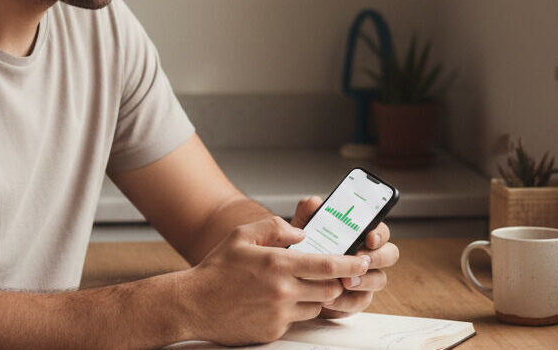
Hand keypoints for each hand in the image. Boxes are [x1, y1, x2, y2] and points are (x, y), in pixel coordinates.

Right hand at [184, 215, 370, 345]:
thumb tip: (301, 233)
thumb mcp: (242, 235)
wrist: (194, 304)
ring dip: (315, 295)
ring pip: (316, 305)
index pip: (327, 265)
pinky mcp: (273, 331)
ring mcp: (279, 314)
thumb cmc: (217, 268)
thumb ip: (275, 227)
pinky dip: (295, 310)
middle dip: (335, 281)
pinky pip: (297, 320)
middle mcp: (283, 291)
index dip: (350, 263)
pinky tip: (275, 301)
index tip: (363, 260)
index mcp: (278, 263)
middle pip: (329, 288)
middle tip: (330, 273)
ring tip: (295, 285)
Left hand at [290, 195, 399, 317]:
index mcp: (360, 234)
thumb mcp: (302, 228)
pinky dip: (345, 302)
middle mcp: (368, 255)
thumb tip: (315, 203)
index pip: (380, 230)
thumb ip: (308, 212)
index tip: (369, 237)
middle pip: (390, 254)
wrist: (291, 277)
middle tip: (360, 260)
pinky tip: (329, 299)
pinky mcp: (355, 299)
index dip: (379, 233)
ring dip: (364, 281)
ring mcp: (365, 278)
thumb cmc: (302, 248)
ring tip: (344, 282)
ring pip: (379, 280)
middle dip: (378, 257)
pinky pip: (359, 302)